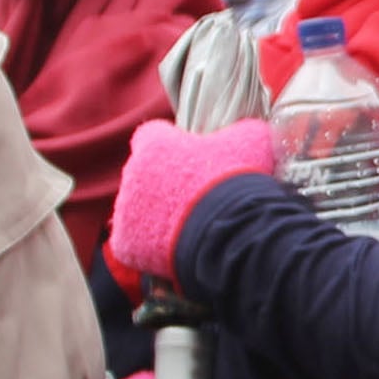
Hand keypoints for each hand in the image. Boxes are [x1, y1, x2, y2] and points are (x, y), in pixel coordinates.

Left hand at [108, 118, 275, 280]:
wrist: (232, 231)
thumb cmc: (237, 181)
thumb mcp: (251, 142)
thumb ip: (243, 130)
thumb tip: (252, 128)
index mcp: (155, 144)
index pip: (152, 136)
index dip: (172, 147)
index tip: (191, 160)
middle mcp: (133, 173)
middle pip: (144, 176)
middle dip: (166, 186)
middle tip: (198, 200)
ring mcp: (126, 210)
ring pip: (139, 212)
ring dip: (161, 218)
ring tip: (193, 229)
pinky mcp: (126, 243)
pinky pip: (136, 244)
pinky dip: (153, 249)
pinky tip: (180, 250)